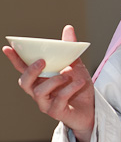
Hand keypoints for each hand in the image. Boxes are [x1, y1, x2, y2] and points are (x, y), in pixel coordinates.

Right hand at [3, 25, 94, 141]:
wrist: (92, 108)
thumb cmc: (78, 87)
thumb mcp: (76, 65)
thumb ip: (69, 49)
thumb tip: (68, 28)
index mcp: (40, 79)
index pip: (23, 69)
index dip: (14, 59)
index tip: (8, 47)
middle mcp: (39, 92)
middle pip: (24, 82)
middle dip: (31, 70)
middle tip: (42, 61)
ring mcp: (46, 104)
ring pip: (39, 92)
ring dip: (54, 80)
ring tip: (68, 74)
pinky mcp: (57, 112)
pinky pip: (59, 99)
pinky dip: (70, 89)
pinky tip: (80, 82)